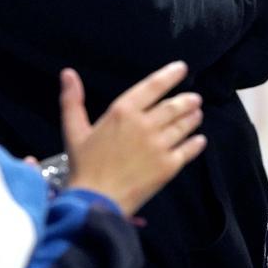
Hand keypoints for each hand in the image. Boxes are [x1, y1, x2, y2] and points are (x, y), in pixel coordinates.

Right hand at [61, 61, 206, 215]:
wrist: (96, 199)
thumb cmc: (84, 165)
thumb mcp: (74, 130)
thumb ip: (73, 101)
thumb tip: (68, 73)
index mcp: (123, 111)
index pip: (153, 86)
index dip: (170, 75)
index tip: (182, 68)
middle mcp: (146, 124)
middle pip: (173, 106)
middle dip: (187, 100)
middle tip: (195, 99)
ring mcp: (160, 145)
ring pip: (183, 126)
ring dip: (192, 118)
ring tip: (197, 114)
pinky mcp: (169, 165)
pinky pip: (188, 150)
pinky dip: (195, 143)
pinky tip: (199, 140)